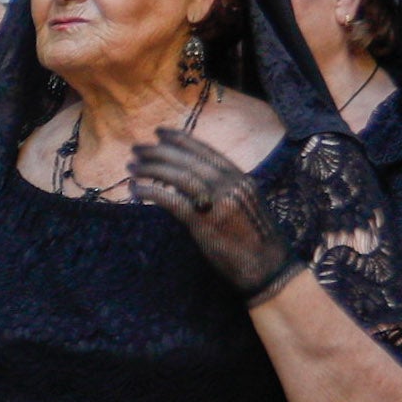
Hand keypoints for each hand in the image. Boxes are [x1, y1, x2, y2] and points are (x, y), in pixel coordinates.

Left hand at [128, 131, 299, 302]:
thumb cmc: (255, 240)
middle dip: (159, 151)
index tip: (160, 133)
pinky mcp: (205, 223)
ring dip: (151, 168)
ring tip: (132, 165)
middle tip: (137, 148)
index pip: (206, 151)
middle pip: (188, 160)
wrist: (269, 268)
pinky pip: (171, 201)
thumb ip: (224, 189)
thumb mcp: (245, 204)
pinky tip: (136, 190)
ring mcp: (218, 202)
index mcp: (241, 178)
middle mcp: (231, 184)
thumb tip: (193, 182)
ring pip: (178, 176)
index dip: (181, 139)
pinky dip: (151, 192)